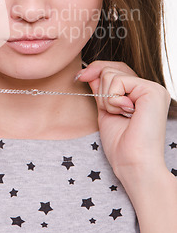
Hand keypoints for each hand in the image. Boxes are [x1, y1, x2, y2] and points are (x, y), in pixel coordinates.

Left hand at [75, 60, 171, 179]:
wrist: (132, 164)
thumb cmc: (121, 145)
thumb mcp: (105, 110)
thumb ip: (101, 89)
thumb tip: (89, 71)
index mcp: (141, 93)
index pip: (115, 70)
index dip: (96, 71)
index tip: (79, 77)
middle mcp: (150, 88)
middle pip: (111, 68)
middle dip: (101, 90)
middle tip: (112, 111)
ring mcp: (153, 88)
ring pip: (111, 74)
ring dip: (107, 98)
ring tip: (121, 115)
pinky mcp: (152, 91)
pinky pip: (118, 81)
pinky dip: (113, 99)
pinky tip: (125, 113)